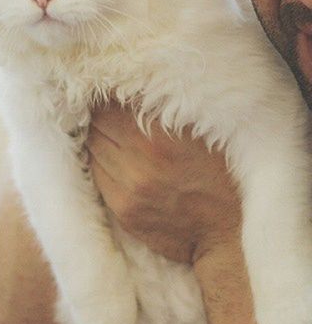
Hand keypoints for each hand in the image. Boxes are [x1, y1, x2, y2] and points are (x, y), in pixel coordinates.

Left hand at [87, 101, 240, 263]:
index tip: (113, 100)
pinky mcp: (124, 211)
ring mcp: (128, 190)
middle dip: (102, 121)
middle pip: (96, 128)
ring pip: (93, 151)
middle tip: (114, 118)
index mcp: (157, 138)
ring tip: (118, 140)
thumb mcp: (198, 131)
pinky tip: (120, 163)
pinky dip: (104, 166)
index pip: (107, 108)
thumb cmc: (221, 173)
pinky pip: (98, 177)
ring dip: (101, 142)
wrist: (230, 232)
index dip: (108, 101)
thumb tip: (126, 91)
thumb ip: (161, 111)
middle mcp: (138, 164)